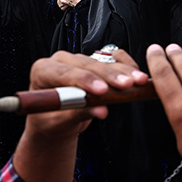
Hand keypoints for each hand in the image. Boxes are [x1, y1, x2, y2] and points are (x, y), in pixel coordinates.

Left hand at [15, 47, 146, 181]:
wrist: (56, 121)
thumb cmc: (50, 121)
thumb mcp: (59, 122)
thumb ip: (77, 113)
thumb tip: (101, 111)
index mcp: (43, 71)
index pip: (65, 72)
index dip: (85, 80)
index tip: (102, 91)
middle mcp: (61, 61)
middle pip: (88, 64)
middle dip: (109, 75)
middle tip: (127, 85)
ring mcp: (80, 60)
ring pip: (104, 61)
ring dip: (123, 72)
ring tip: (138, 82)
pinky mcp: (95, 63)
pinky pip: (114, 58)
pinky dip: (127, 66)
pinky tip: (137, 75)